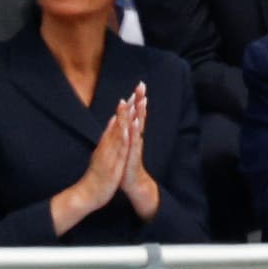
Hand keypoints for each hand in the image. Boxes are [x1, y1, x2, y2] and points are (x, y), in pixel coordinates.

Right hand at [49, 98, 130, 235]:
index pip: (117, 123)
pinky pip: (117, 151)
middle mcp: (106, 146)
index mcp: (106, 144)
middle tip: (134, 93)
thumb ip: (108, 136)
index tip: (134, 94)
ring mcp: (107, 155)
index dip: (126, 109)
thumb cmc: (96, 175)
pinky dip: (121, 140)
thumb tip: (113, 121)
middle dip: (126, 108)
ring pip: (117, 134)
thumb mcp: (103, 153)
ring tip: (130, 105)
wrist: (86, 194)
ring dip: (124, 119)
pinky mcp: (110, 165)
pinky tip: (126, 130)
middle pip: (117, 124)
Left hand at [121, 82, 158, 219]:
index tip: (139, 85)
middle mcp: (136, 138)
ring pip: (138, 126)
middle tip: (143, 85)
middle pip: (139, 115)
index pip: (136, 113)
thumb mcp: (125, 145)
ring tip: (142, 100)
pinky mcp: (133, 155)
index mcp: (133, 134)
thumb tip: (125, 119)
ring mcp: (135, 146)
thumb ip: (126, 131)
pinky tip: (136, 123)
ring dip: (140, 113)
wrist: (132, 183)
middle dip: (140, 100)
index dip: (137, 99)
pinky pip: (134, 142)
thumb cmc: (127, 164)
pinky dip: (135, 132)